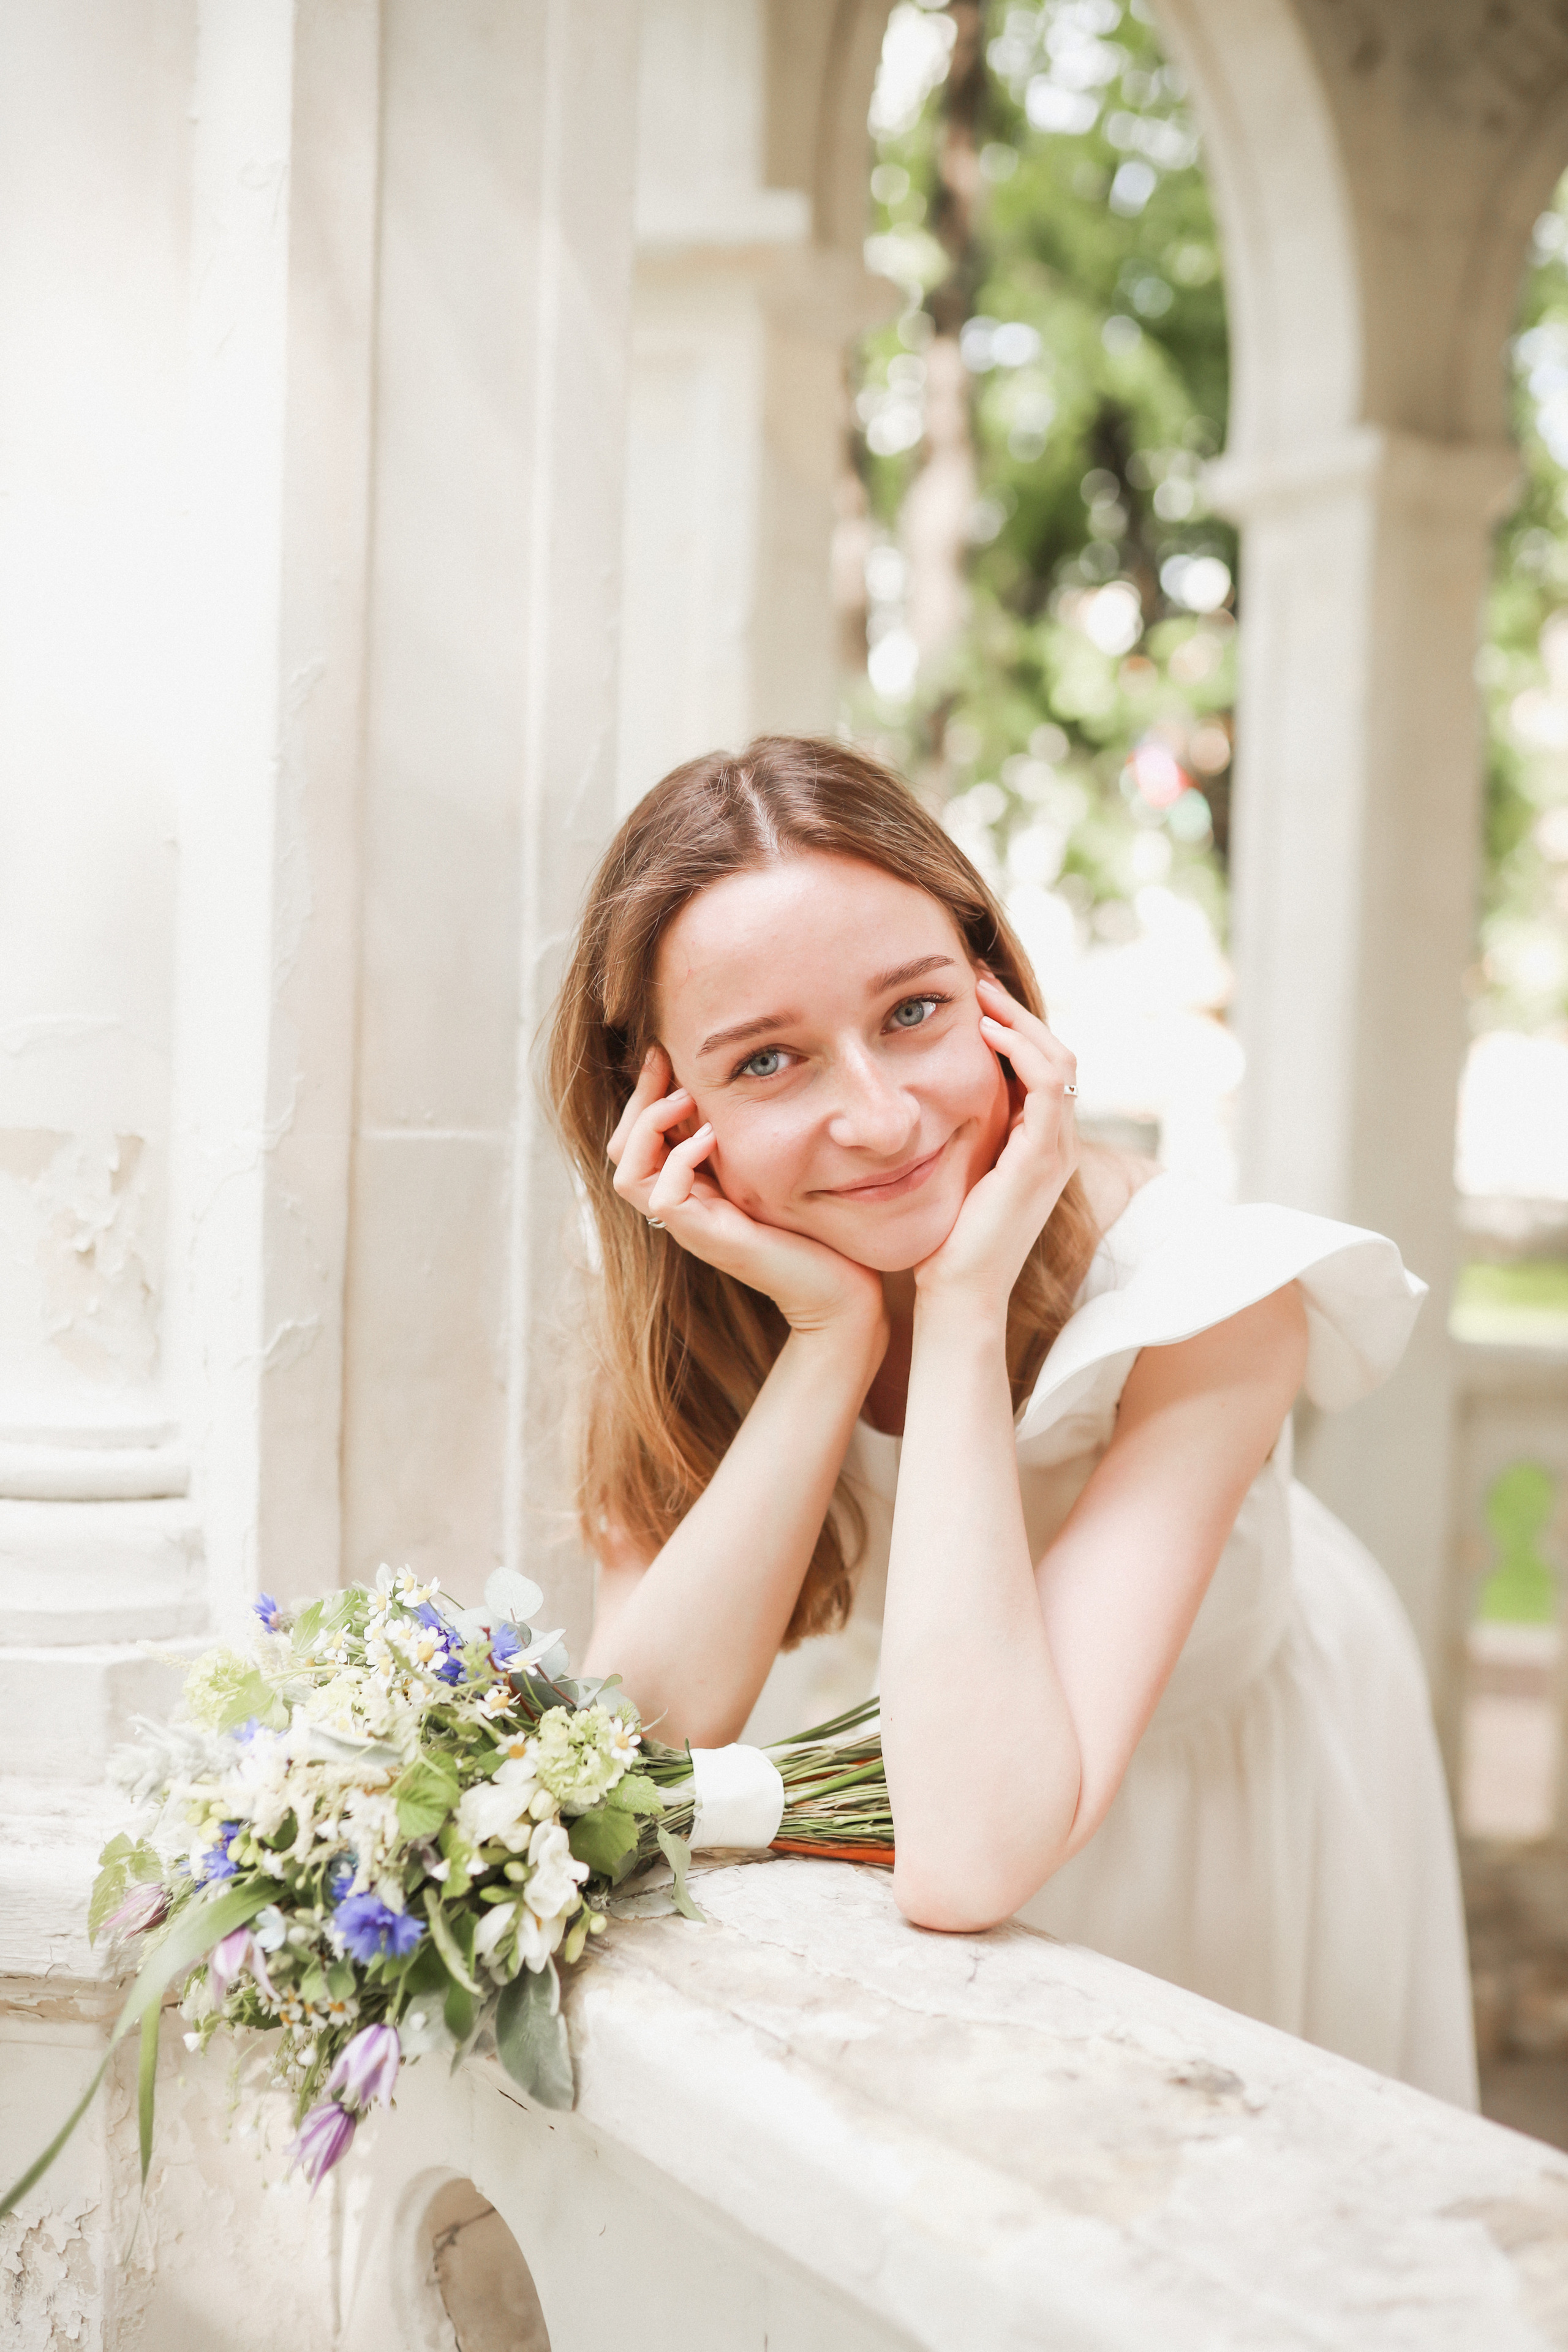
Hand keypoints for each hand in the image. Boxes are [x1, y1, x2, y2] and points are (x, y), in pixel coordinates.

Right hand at [607, 1048, 887, 1341]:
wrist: (842, 1290)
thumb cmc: (816, 1228)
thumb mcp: (774, 1166)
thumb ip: (746, 1135)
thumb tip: (735, 1077)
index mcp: (691, 1187)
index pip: (636, 1138)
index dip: (643, 1093)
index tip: (664, 1051)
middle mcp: (682, 1207)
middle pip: (621, 1151)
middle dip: (638, 1099)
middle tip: (664, 1061)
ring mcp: (692, 1226)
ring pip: (628, 1173)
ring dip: (650, 1125)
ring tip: (685, 1098)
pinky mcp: (709, 1239)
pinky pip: (664, 1196)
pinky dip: (679, 1159)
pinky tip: (711, 1136)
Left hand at [914, 975, 1078, 1310]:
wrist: (958, 1294)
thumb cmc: (947, 1242)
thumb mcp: (956, 1172)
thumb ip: (959, 1136)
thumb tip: (923, 1097)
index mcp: (1040, 1146)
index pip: (1043, 1068)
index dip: (1014, 1027)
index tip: (973, 999)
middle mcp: (1056, 1145)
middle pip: (1058, 1054)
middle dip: (1018, 1012)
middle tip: (979, 980)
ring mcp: (1053, 1152)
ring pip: (1059, 1061)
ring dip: (1020, 1020)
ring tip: (982, 995)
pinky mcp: (1039, 1159)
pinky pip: (1046, 1086)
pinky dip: (1021, 1051)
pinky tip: (986, 1032)